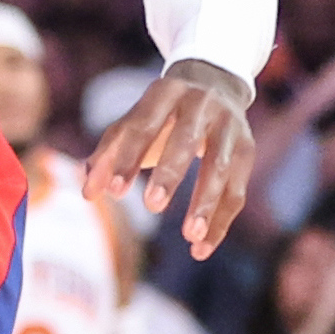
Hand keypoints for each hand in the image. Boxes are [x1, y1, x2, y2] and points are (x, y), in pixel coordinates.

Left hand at [85, 59, 257, 257]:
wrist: (217, 84)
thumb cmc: (163, 115)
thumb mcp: (135, 123)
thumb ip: (108, 155)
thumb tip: (88, 193)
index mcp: (166, 93)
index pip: (144, 125)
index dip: (129, 156)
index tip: (115, 191)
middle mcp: (201, 104)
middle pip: (186, 140)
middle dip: (170, 173)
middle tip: (152, 206)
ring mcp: (229, 127)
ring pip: (219, 167)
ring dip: (206, 203)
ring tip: (190, 237)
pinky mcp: (246, 150)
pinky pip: (236, 191)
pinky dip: (221, 223)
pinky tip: (200, 249)